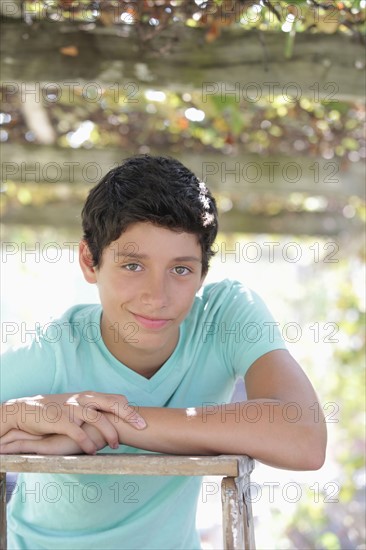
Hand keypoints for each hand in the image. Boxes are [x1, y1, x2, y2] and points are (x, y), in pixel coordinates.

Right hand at [1, 391, 145, 453]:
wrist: (26, 410)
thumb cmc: (55, 410)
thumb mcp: (76, 406)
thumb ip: (93, 410)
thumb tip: (113, 420)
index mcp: (89, 396)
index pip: (115, 399)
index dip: (129, 409)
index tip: (141, 420)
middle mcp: (83, 399)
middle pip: (112, 403)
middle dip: (129, 415)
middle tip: (142, 427)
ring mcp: (72, 409)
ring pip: (98, 418)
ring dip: (109, 433)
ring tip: (115, 446)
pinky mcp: (60, 420)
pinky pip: (78, 432)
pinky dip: (87, 443)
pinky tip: (93, 452)